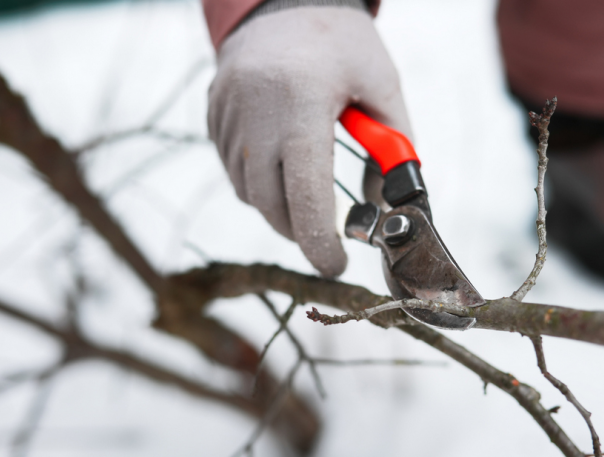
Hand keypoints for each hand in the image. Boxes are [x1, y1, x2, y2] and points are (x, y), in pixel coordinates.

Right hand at [208, 6, 411, 276]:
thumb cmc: (342, 43)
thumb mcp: (382, 86)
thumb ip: (391, 149)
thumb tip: (384, 206)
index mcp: (302, 102)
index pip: (305, 190)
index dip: (319, 238)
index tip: (334, 265)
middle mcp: (255, 110)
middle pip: (269, 202)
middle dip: (299, 229)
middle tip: (325, 233)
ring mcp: (227, 112)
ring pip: (247, 190)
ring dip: (277, 205)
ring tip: (304, 188)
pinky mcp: (212, 113)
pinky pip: (231, 167)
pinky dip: (256, 180)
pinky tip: (278, 160)